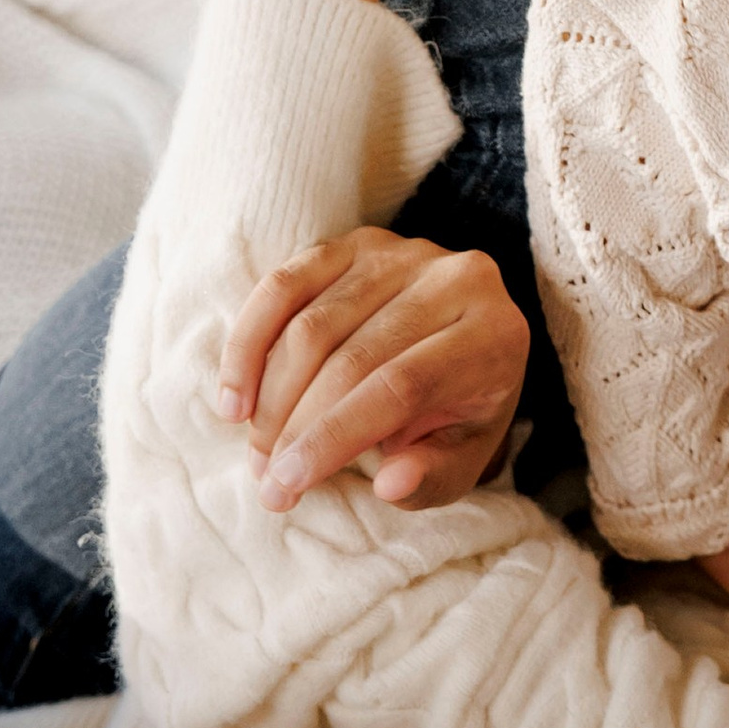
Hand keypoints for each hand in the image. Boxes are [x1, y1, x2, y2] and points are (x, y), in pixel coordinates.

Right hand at [218, 227, 530, 508]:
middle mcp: (453, 280)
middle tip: (267, 479)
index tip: (286, 484)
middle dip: (296, 426)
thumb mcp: (463, 458)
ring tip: (257, 451)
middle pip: (351, 356)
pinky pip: (285, 285)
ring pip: (312, 324)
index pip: (400, 386)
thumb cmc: (461, 414)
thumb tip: (390, 485)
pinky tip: (235, 398)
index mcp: (492, 334)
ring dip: (271, 395)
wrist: (467, 345)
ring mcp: (401, 253)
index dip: (334, 435)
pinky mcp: (355, 242)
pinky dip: (249, 343)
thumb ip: (434, 476)